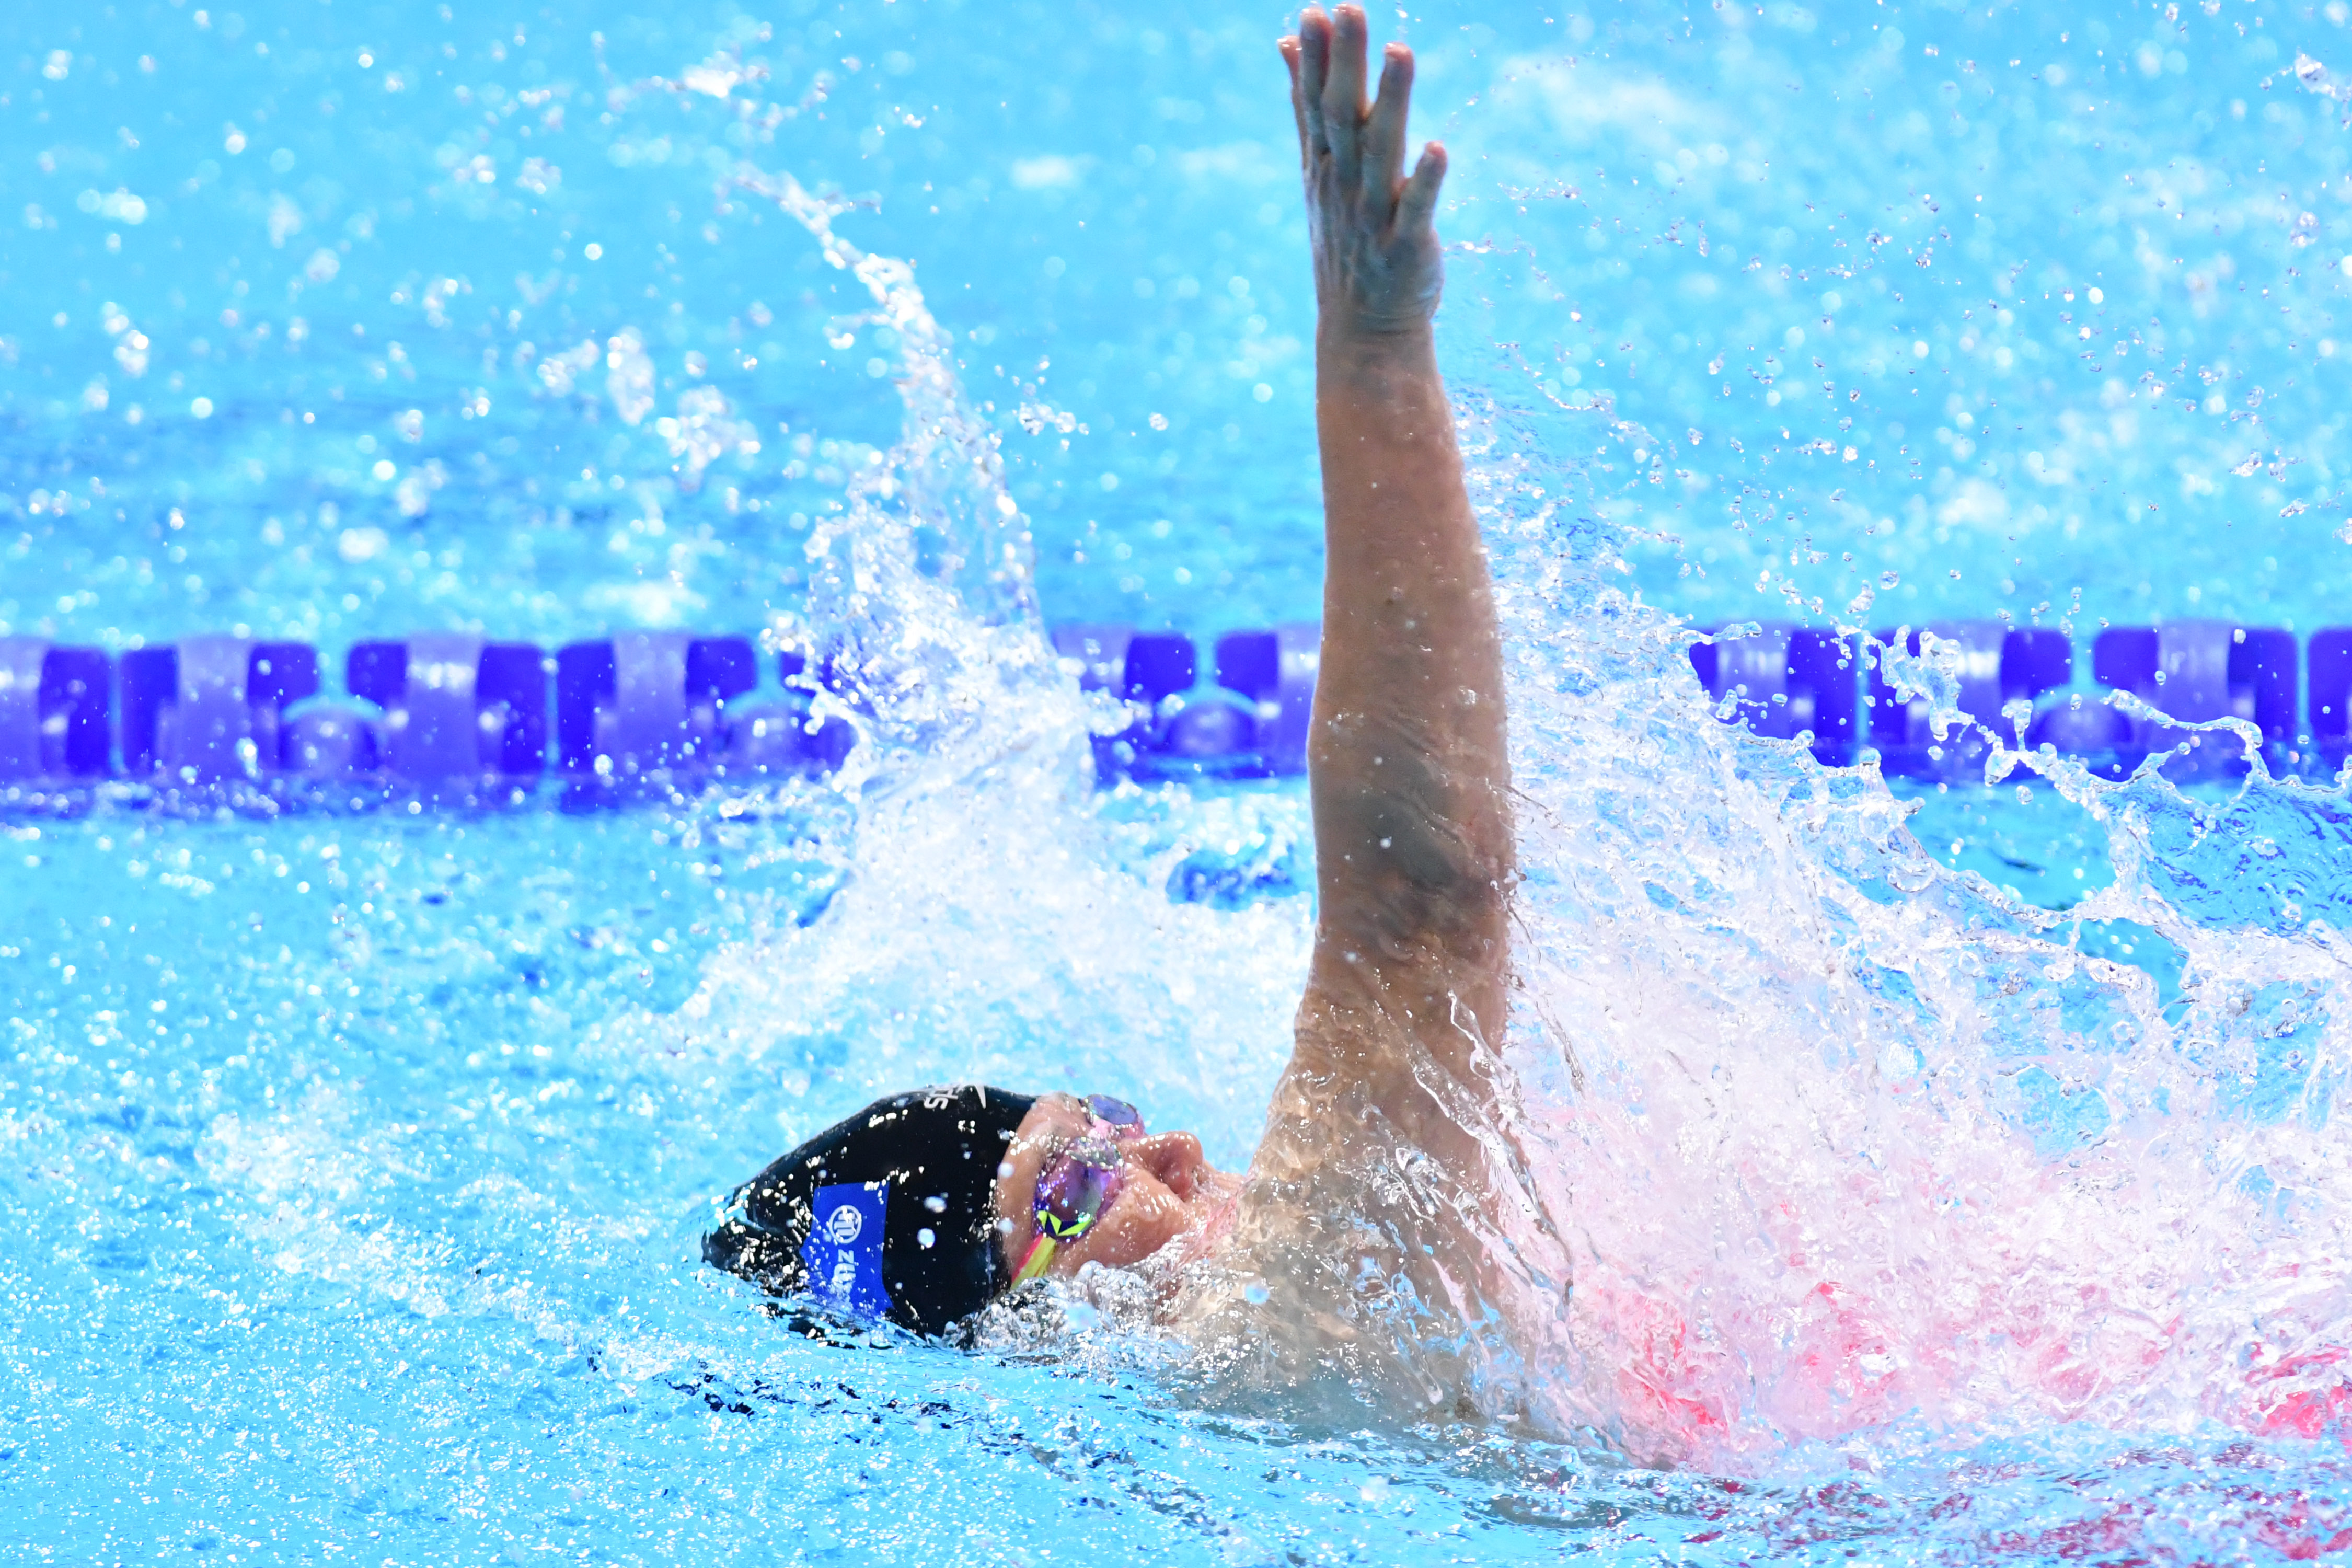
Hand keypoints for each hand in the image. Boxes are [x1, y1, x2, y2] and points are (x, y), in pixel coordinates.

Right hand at [1281, 6, 1446, 339]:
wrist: (1364, 330)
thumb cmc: (1346, 240)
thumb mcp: (1318, 171)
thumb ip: (1307, 106)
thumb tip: (1289, 42)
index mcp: (1325, 167)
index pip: (1315, 106)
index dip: (1316, 59)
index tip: (1315, 11)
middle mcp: (1344, 187)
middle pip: (1344, 118)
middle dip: (1346, 64)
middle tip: (1349, 9)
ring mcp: (1373, 218)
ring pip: (1382, 154)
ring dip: (1392, 103)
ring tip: (1401, 52)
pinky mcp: (1406, 249)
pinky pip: (1416, 212)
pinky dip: (1425, 182)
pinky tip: (1438, 147)